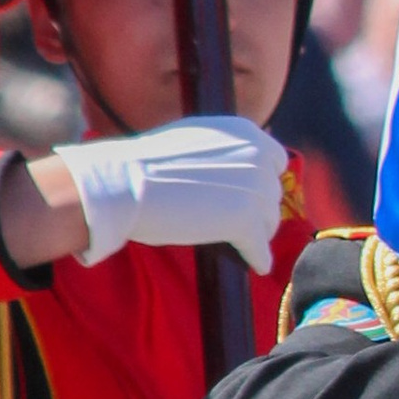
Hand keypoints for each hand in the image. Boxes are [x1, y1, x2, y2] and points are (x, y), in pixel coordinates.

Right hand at [61, 116, 286, 270]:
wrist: (124, 183)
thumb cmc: (146, 164)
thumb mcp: (195, 139)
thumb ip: (225, 151)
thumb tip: (243, 168)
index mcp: (246, 133)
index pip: (275, 162)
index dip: (261, 181)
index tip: (246, 195)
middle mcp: (258, 157)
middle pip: (271, 195)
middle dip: (255, 209)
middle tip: (229, 222)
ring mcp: (255, 190)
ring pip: (269, 223)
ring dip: (254, 233)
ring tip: (231, 241)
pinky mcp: (246, 222)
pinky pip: (261, 250)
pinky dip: (256, 258)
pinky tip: (254, 264)